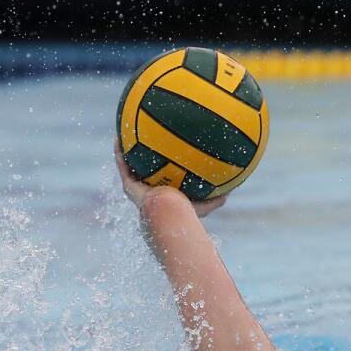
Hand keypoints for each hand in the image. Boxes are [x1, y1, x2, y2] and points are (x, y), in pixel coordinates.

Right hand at [114, 140, 228, 218]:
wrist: (167, 217)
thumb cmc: (185, 214)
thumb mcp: (204, 205)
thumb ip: (216, 199)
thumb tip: (232, 190)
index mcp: (164, 193)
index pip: (162, 178)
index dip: (161, 166)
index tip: (163, 152)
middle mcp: (149, 190)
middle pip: (144, 171)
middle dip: (143, 156)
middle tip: (143, 138)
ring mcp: (138, 189)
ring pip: (130, 167)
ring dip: (127, 151)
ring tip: (124, 133)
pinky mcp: (129, 187)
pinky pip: (122, 166)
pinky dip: (119, 153)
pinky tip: (118, 138)